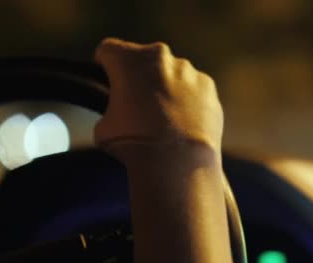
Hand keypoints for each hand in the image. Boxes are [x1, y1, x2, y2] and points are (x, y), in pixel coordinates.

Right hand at [93, 38, 223, 164]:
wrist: (177, 161)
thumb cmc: (134, 144)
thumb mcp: (103, 128)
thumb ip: (111, 109)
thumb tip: (119, 115)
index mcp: (128, 59)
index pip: (109, 50)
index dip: (105, 65)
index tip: (107, 78)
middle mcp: (160, 57)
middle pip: (144, 60)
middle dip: (140, 76)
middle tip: (138, 103)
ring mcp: (189, 71)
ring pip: (173, 74)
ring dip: (167, 87)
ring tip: (165, 118)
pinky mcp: (209, 88)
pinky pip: (194, 89)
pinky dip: (190, 101)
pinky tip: (185, 123)